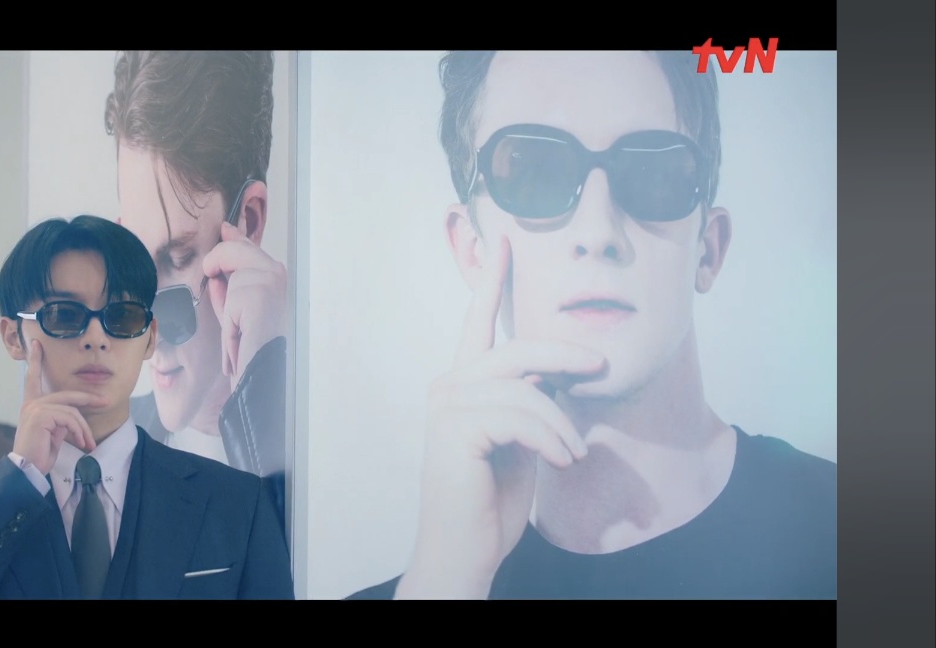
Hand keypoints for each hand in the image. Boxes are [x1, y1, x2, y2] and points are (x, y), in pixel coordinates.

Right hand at [11, 339, 106, 474]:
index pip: (33, 378)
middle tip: (105, 401)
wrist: (27, 469)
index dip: (35, 360)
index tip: (37, 344)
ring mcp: (35, 408)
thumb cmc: (39, 454)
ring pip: (71, 410)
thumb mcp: (53, 433)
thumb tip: (74, 418)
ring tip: (88, 443)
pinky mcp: (41, 416)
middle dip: (88, 398)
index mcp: (32, 404)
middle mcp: (32, 403)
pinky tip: (81, 443)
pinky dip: (79, 431)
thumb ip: (60, 420)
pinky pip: (69, 418)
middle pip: (67, 394)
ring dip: (84, 428)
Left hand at [202, 222, 288, 387]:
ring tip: (238, 327)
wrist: (260, 373)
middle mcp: (276, 273)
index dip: (234, 238)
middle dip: (216, 259)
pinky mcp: (261, 289)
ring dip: (224, 299)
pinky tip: (240, 335)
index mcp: (273, 277)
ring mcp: (270, 278)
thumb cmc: (250, 349)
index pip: (248, 247)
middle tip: (211, 277)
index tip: (225, 228)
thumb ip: (226, 289)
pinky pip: (227, 292)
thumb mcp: (233, 314)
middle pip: (234, 246)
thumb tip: (217, 271)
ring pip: (226, 263)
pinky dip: (228, 318)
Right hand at [396, 235, 604, 599]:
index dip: (491, 280)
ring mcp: (446, 406)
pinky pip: (522, 417)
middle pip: (517, 348)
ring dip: (562, 425)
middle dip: (566, 354)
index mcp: (463, 383)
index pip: (478, 322)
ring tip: (572, 455)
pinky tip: (560, 463)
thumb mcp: (523, 439)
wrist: (466, 549)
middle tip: (601, 366)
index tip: (503, 241)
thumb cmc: (492, 499)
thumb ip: (531, 400)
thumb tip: (565, 374)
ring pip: (526, 388)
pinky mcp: (454, 430)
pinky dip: (551, 440)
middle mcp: (448, 386)